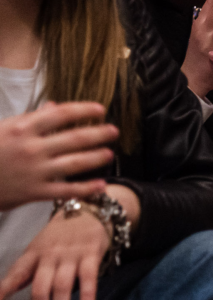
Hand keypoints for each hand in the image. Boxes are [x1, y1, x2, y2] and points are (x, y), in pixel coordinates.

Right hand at [0, 102, 116, 210]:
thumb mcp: (3, 128)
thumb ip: (31, 118)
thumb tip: (54, 107)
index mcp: (22, 127)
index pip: (61, 114)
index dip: (84, 110)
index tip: (100, 109)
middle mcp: (31, 147)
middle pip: (74, 138)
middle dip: (98, 133)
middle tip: (114, 131)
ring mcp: (35, 170)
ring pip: (75, 163)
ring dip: (96, 158)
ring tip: (109, 154)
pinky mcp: (35, 192)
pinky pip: (67, 190)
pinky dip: (87, 188)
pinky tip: (102, 184)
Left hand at [0, 208, 110, 299]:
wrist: (90, 208)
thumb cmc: (62, 234)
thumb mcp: (39, 248)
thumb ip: (28, 271)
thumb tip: (6, 293)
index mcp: (32, 254)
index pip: (14, 276)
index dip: (2, 292)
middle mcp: (49, 256)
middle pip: (40, 291)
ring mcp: (70, 255)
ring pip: (62, 289)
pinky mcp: (91, 255)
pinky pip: (89, 279)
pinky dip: (87, 298)